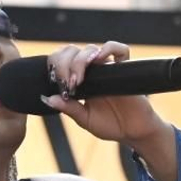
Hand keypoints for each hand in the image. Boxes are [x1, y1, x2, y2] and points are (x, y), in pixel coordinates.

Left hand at [40, 41, 166, 145]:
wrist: (133, 131)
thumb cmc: (109, 125)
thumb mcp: (85, 119)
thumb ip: (69, 108)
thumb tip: (47, 99)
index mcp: (79, 81)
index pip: (61, 61)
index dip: (56, 67)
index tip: (58, 84)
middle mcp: (91, 71)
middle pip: (73, 52)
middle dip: (64, 64)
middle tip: (68, 83)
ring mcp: (107, 68)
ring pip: (90, 49)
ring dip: (80, 61)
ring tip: (79, 79)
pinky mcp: (124, 69)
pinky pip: (120, 50)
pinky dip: (109, 49)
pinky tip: (100, 59)